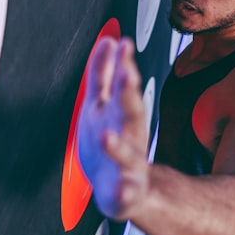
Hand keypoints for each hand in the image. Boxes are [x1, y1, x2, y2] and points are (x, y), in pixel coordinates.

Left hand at [76, 36, 150, 219]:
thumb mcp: (104, 105)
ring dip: (117, 145)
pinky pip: (127, 193)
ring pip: (127, 154)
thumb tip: (109, 41)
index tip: (123, 45)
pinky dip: (125, 191)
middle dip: (129, 94)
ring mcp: (129, 165)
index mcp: (121, 116)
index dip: (123, 65)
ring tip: (106, 135)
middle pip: (131, 113)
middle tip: (127, 74)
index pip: (123, 87)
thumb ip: (104, 74)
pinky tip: (123, 188)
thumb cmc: (112, 142)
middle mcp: (129, 138)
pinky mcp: (126, 193)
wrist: (125, 189)